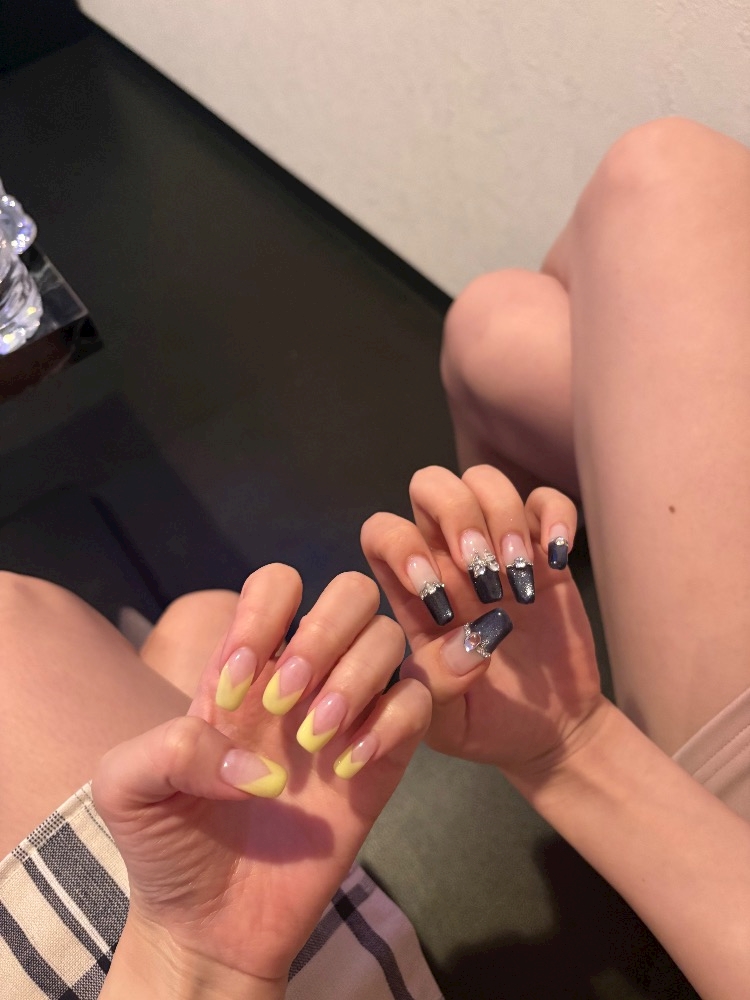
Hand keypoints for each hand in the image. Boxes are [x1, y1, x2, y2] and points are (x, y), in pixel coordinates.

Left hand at [92, 565, 430, 985]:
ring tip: (312, 743)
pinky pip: (418, 701)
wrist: (210, 924)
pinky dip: (393, 722)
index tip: (232, 691)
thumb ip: (167, 748)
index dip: (263, 615)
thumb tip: (253, 759)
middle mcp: (303, 676)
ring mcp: (348, 713)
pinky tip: (348, 767)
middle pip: (351, 592)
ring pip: (388, 638)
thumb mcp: (127, 788)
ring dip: (354, 679)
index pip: (277, 585)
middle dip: (322, 635)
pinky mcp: (384, 759)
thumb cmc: (168, 844)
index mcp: (244, 664)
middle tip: (281, 705)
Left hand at [361, 465, 603, 779]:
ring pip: (483, 480)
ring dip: (502, 516)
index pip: (382, 531)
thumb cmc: (484, 723)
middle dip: (455, 512)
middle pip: (429, 484)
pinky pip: (545, 500)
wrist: (550, 730)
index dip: (401, 546)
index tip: (436, 594)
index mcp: (410, 591)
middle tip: (480, 569)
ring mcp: (497, 548)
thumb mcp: (445, 722)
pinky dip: (555, 514)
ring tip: (518, 575)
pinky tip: (558, 558)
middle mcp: (447, 557)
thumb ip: (437, 684)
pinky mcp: (545, 551)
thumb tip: (467, 640)